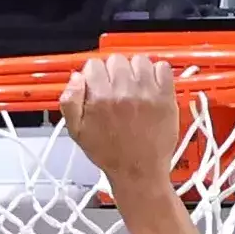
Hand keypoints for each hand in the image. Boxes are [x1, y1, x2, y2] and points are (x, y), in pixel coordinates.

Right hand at [60, 54, 179, 192]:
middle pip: (116, 60)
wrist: (139, 174)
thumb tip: (75, 79)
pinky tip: (151, 89)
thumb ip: (69, 103)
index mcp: (99, 99)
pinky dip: (158, 74)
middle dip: (115, 73)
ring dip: (136, 71)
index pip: (93, 65)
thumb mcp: (77, 134)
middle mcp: (122, 92)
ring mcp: (146, 93)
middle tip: (118, 91)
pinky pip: (162, 67)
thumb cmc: (111, 156)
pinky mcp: (165, 97)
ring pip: (139, 60)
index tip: (100, 85)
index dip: (95, 75)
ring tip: (136, 90)